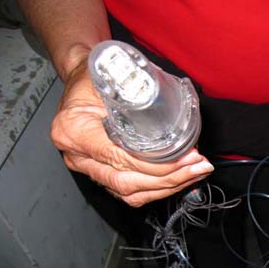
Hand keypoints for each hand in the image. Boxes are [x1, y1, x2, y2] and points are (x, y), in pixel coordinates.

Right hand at [51, 57, 213, 206]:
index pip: (117, 157)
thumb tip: (171, 106)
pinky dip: (158, 189)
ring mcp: (89, 168)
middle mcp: (77, 155)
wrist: (83, 78)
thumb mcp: (110, 74)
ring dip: (168, 186)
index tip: (183, 158)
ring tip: (195, 173)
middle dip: (168, 178)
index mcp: (72, 129)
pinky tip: (180, 179)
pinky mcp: (103, 175)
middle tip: (196, 166)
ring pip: (131, 193)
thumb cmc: (93, 75)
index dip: (154, 163)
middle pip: (126, 182)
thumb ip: (133, 91)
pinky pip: (132, 193)